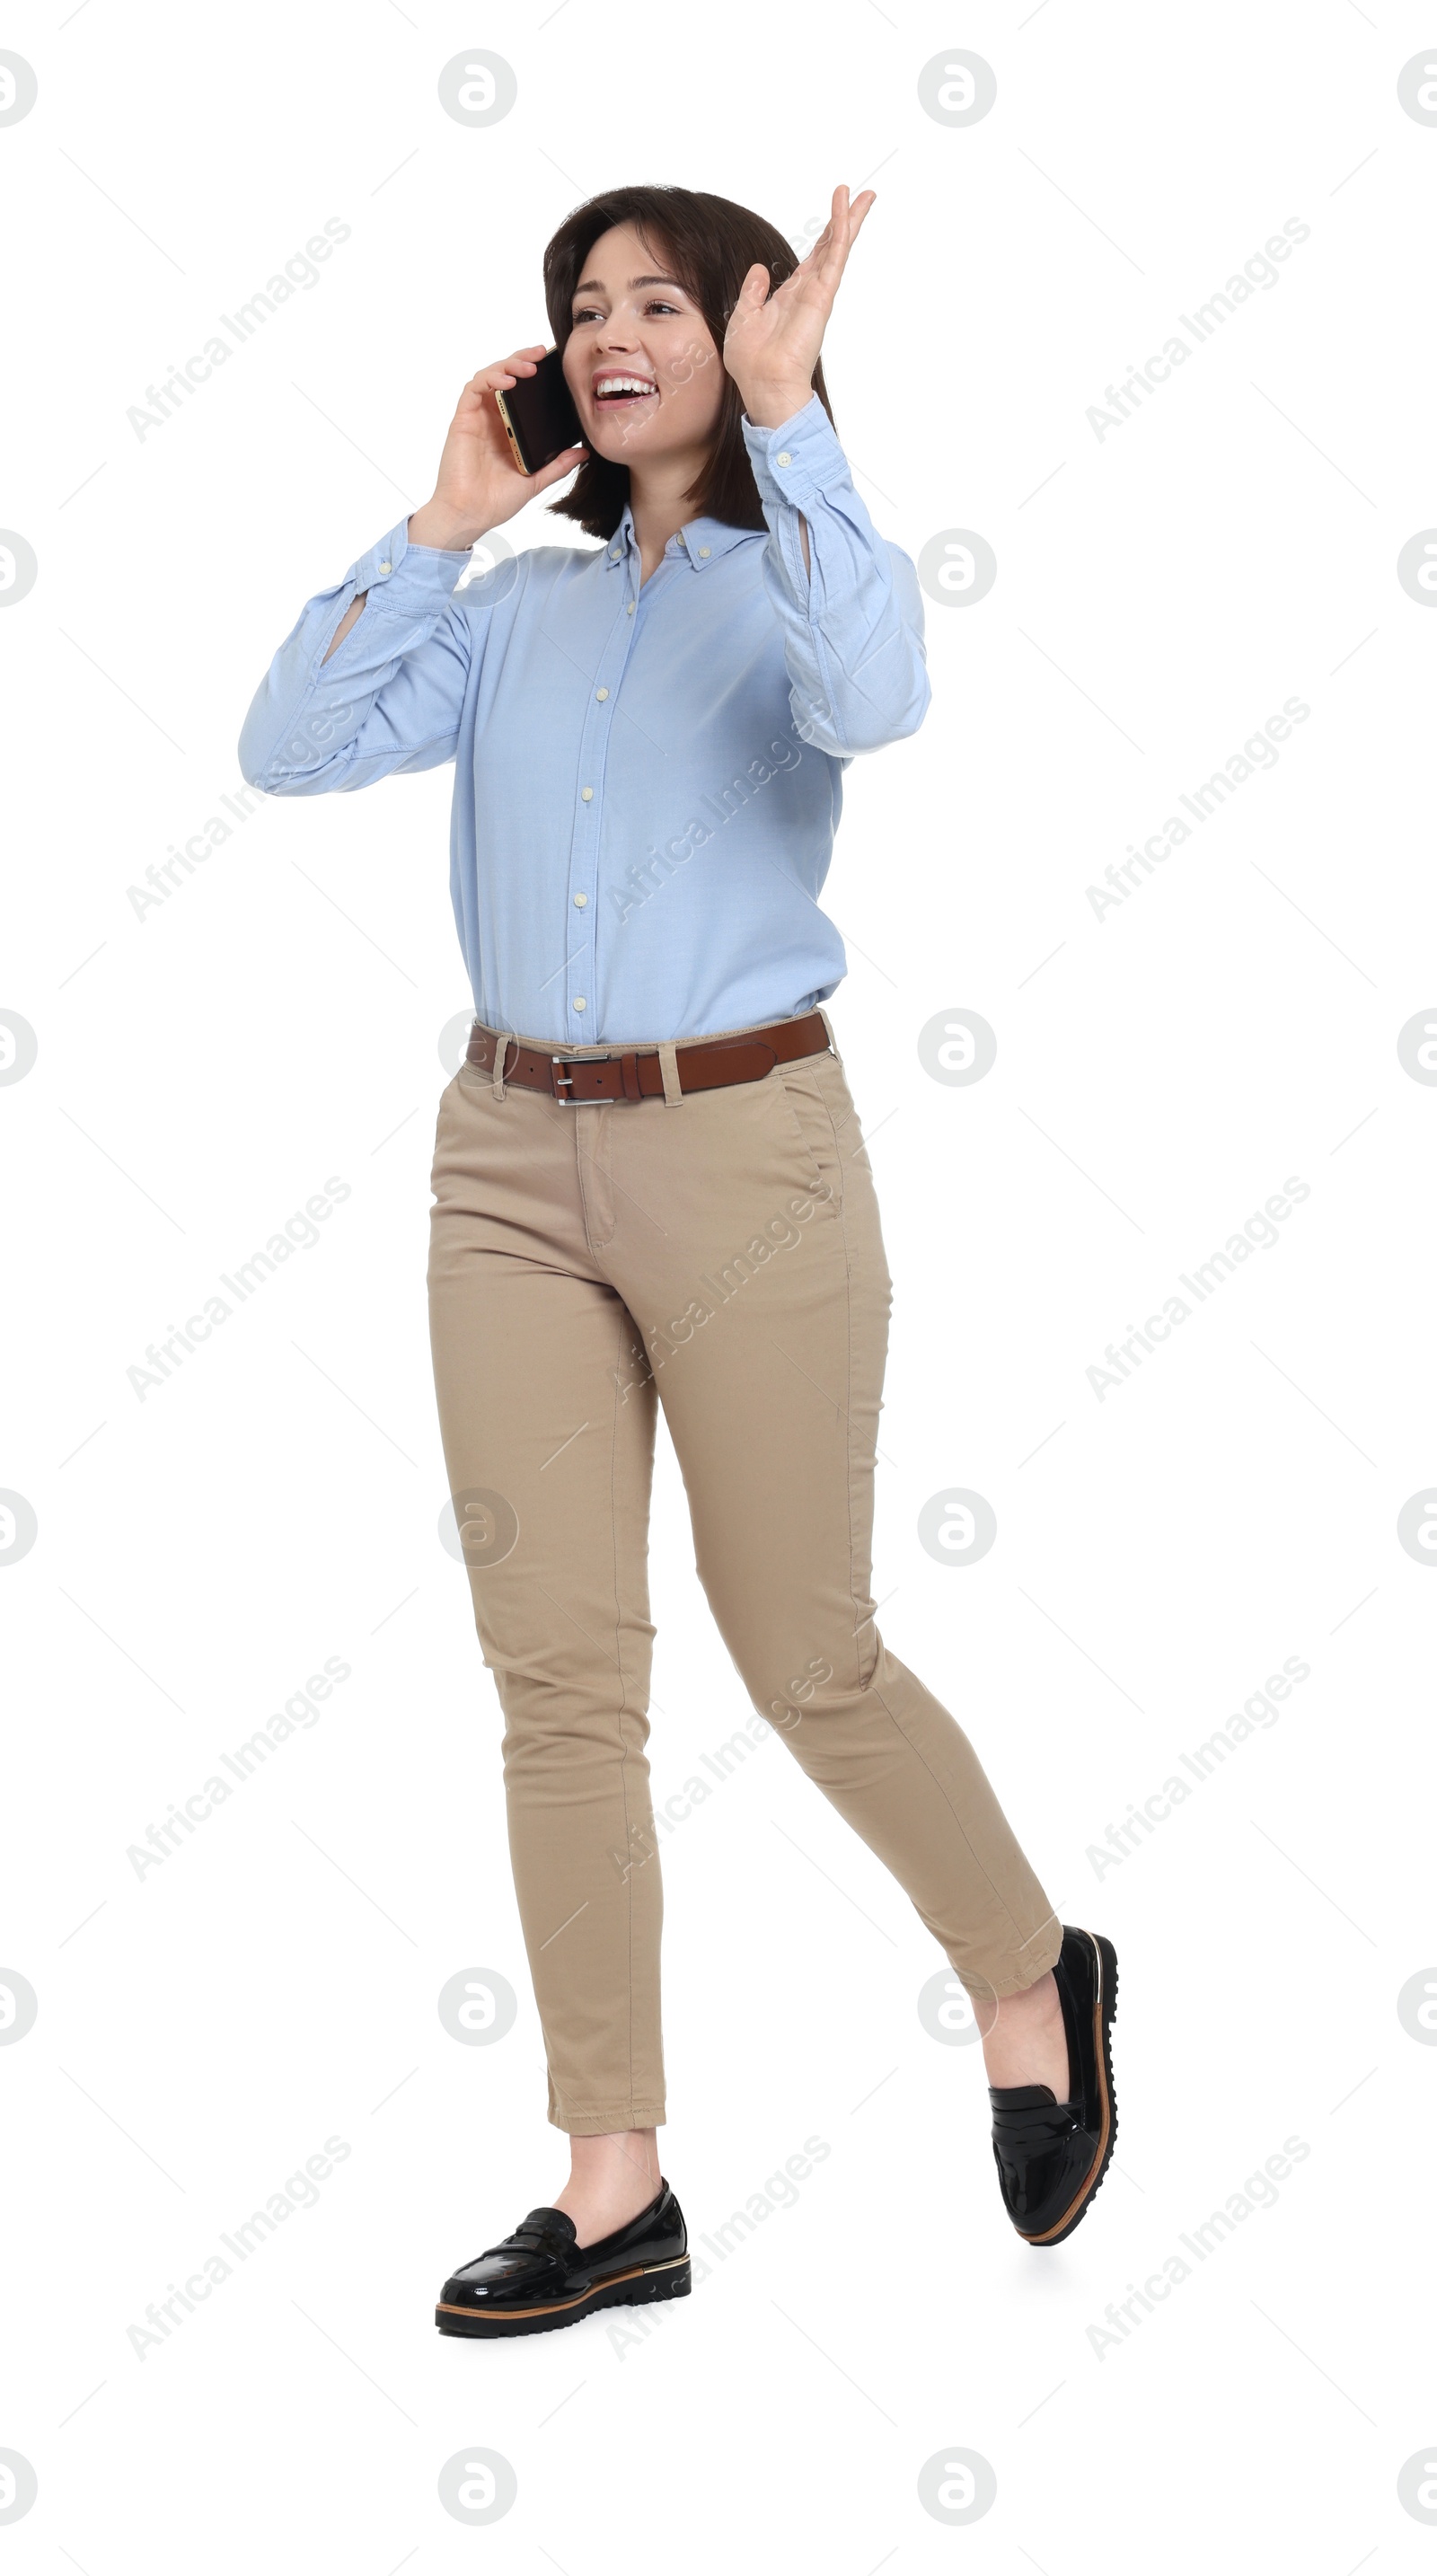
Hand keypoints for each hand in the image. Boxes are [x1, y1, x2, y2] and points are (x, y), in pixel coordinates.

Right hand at [407, 348, 585, 550]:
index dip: (533, 374)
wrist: (470, 516)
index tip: (554, 366)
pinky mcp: (463, 420)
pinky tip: (508, 381)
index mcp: (508, 429)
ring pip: (489, 377)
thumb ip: (557, 465)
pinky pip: (473, 389)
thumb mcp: (535, 481)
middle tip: (542, 353)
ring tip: (528, 366)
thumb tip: (583, 452)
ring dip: (508, 365)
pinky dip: (490, 379)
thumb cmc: (495, 501)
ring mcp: (476, 418)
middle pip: (505, 377)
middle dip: (522, 359)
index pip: (521, 393)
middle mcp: (491, 419)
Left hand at [722, 185, 875, 427]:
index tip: (836, 213)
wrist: (763, 384)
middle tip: (862, 195)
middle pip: (831, 248)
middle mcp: (809, 292)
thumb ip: (752, 292)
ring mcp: (818, 293)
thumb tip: (759, 270)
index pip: (813, 259)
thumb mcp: (744, 317)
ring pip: (838, 248)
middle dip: (846, 220)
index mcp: (792, 296)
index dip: (824, 235)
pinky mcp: (823, 296)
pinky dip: (841, 233)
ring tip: (864, 194)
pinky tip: (847, 211)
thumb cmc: (751, 362)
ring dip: (850, 219)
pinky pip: (835, 258)